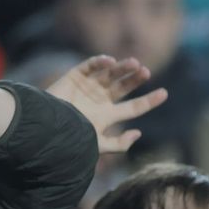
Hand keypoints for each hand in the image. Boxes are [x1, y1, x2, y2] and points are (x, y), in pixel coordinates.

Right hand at [47, 56, 168, 154]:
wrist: (43, 128)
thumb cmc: (70, 139)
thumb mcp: (96, 146)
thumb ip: (118, 145)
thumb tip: (137, 133)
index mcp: (108, 116)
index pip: (134, 108)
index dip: (150, 101)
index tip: (165, 93)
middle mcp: (100, 100)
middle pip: (124, 87)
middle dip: (136, 79)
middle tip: (146, 72)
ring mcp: (88, 87)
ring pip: (110, 74)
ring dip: (122, 68)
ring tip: (134, 64)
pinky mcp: (74, 77)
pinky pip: (89, 66)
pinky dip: (99, 62)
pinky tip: (110, 62)